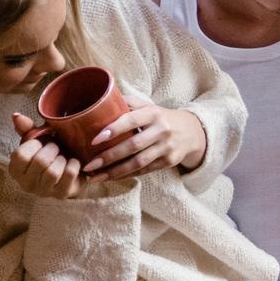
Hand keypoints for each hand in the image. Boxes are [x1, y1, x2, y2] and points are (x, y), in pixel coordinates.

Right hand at [8, 114, 88, 197]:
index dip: (33, 144)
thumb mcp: (37, 140)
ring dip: (61, 158)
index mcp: (15, 170)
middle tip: (56, 146)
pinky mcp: (61, 195)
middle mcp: (26, 184)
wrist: (70, 171)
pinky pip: (69, 175)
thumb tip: (16, 116)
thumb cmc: (50, 153)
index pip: (20, 156)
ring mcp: (44, 192)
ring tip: (63, 156)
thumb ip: (26, 129)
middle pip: (39, 162)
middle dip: (52, 149)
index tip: (41, 141)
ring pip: (53, 172)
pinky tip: (73, 162)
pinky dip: (74, 164)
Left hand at [83, 95, 205, 178]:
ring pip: (138, 162)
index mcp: (153, 113)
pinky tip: (110, 178)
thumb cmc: (160, 117)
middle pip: (133, 145)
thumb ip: (126, 103)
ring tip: (95, 177)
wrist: (190, 131)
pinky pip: (144, 171)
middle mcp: (162, 130)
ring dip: (115, 171)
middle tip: (88, 165)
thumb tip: (98, 102)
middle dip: (109, 157)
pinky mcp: (168, 162)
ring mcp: (166, 148)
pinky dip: (125, 175)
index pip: (131, 120)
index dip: (113, 130)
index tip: (94, 140)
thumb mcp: (147, 105)